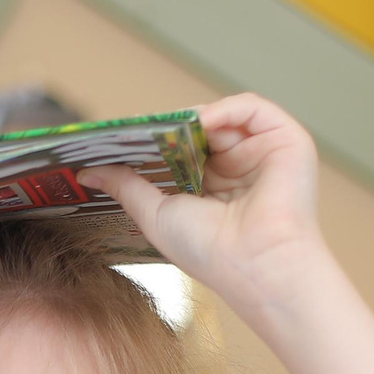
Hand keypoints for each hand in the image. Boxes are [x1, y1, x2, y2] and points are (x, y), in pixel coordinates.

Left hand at [83, 92, 330, 317]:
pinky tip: (202, 121)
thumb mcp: (156, 213)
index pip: (181, 152)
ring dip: (194, 118)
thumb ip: (126, 186)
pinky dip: (225, 108)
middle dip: (169, 127)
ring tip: (168, 126)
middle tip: (136, 126)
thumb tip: (86, 170)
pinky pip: (252, 109)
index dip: (155, 143)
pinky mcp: (286, 140)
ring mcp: (262, 152)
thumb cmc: (210, 251)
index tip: (123, 139)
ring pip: (223, 117)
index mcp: (212, 188)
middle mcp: (239, 168)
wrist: (256, 264)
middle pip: (200, 131)